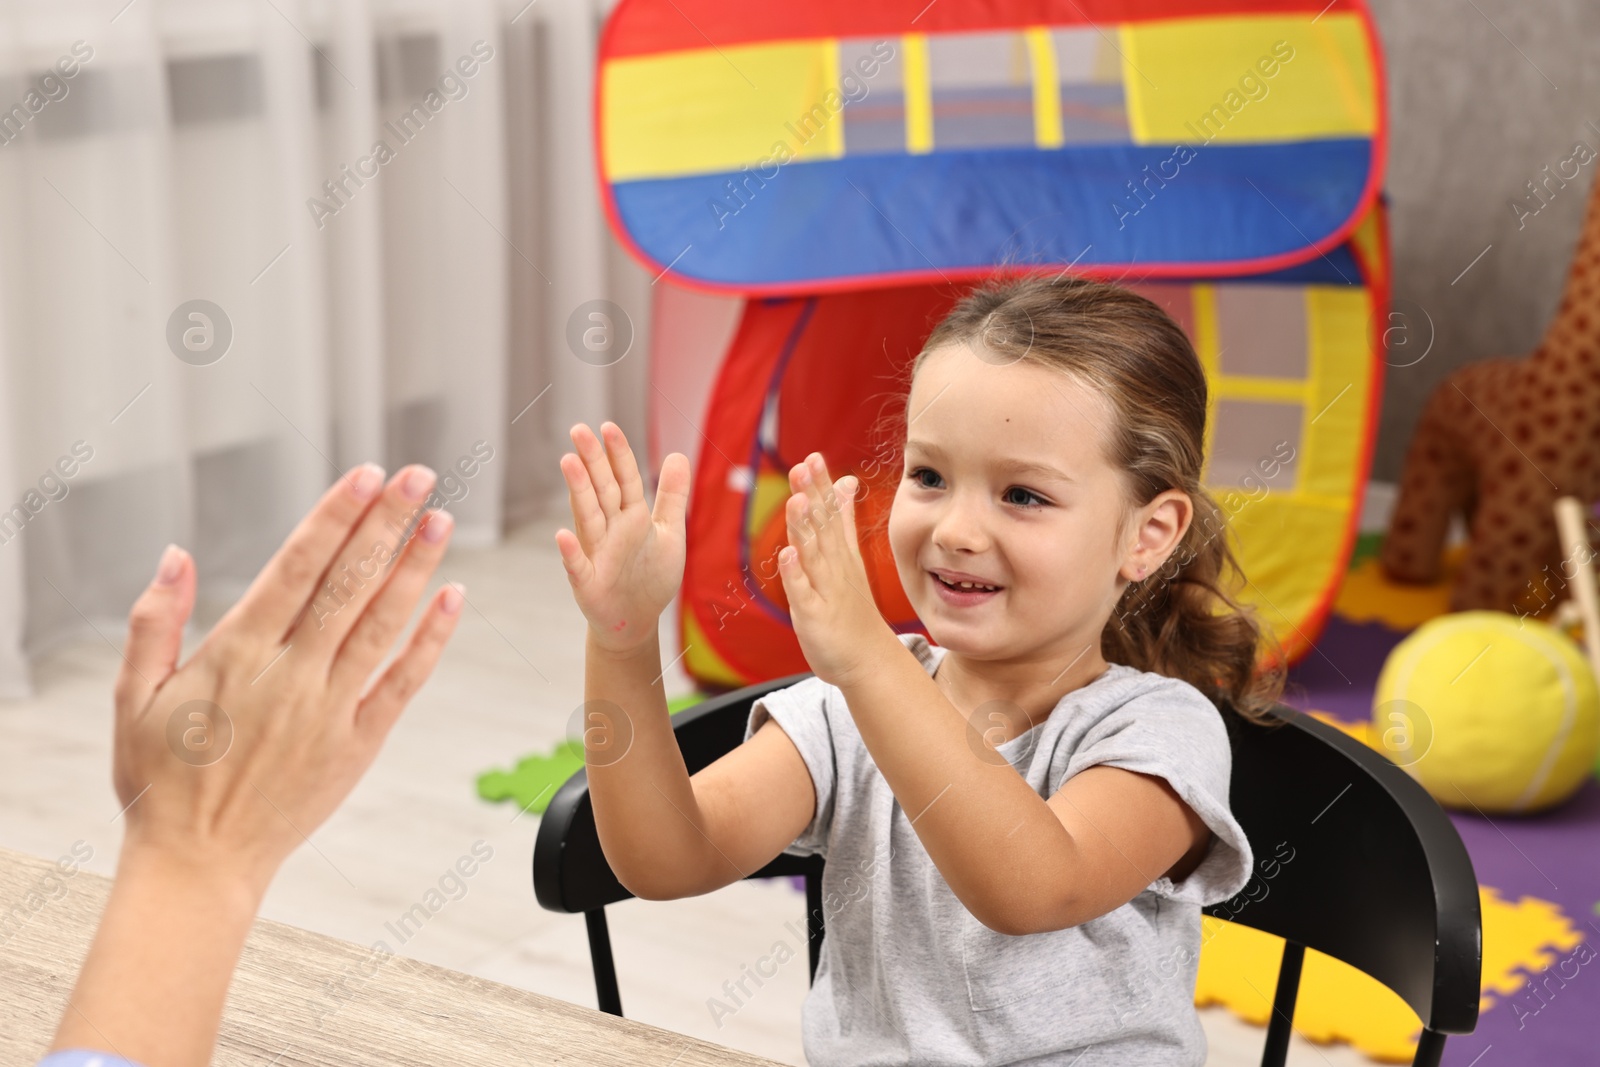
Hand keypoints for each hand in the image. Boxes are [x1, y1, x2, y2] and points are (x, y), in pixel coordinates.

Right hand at [111, 462, 462, 892]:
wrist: (198, 863)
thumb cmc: (159, 780)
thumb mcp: (134, 698)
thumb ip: (155, 621)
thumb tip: (176, 554)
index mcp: (235, 654)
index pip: (296, 568)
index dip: (336, 517)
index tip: (366, 475)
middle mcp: (290, 674)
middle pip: (348, 583)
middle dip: (385, 524)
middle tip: (419, 476)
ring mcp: (329, 710)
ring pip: (381, 624)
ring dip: (415, 568)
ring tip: (440, 520)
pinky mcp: (357, 744)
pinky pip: (402, 683)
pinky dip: (429, 640)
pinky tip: (452, 599)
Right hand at [555, 422, 689, 653]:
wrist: (636, 621)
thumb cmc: (649, 574)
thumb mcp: (669, 532)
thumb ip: (672, 495)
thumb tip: (679, 454)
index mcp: (630, 516)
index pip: (623, 479)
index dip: (618, 454)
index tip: (608, 427)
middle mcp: (610, 530)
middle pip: (601, 490)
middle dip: (592, 461)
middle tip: (579, 429)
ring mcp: (597, 554)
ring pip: (587, 518)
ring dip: (578, 491)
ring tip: (568, 462)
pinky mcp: (588, 583)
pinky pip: (578, 566)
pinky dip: (571, 552)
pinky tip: (562, 535)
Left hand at [776, 452, 896, 686]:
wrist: (868, 660)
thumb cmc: (853, 609)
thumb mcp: (849, 557)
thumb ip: (845, 520)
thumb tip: (846, 482)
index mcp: (840, 554)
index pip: (831, 514)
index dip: (821, 487)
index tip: (813, 457)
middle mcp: (834, 568)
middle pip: (822, 527)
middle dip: (812, 496)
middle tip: (804, 465)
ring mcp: (825, 591)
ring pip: (813, 555)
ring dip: (805, 528)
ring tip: (797, 500)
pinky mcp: (813, 616)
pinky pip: (802, 593)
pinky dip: (794, 575)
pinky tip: (787, 555)